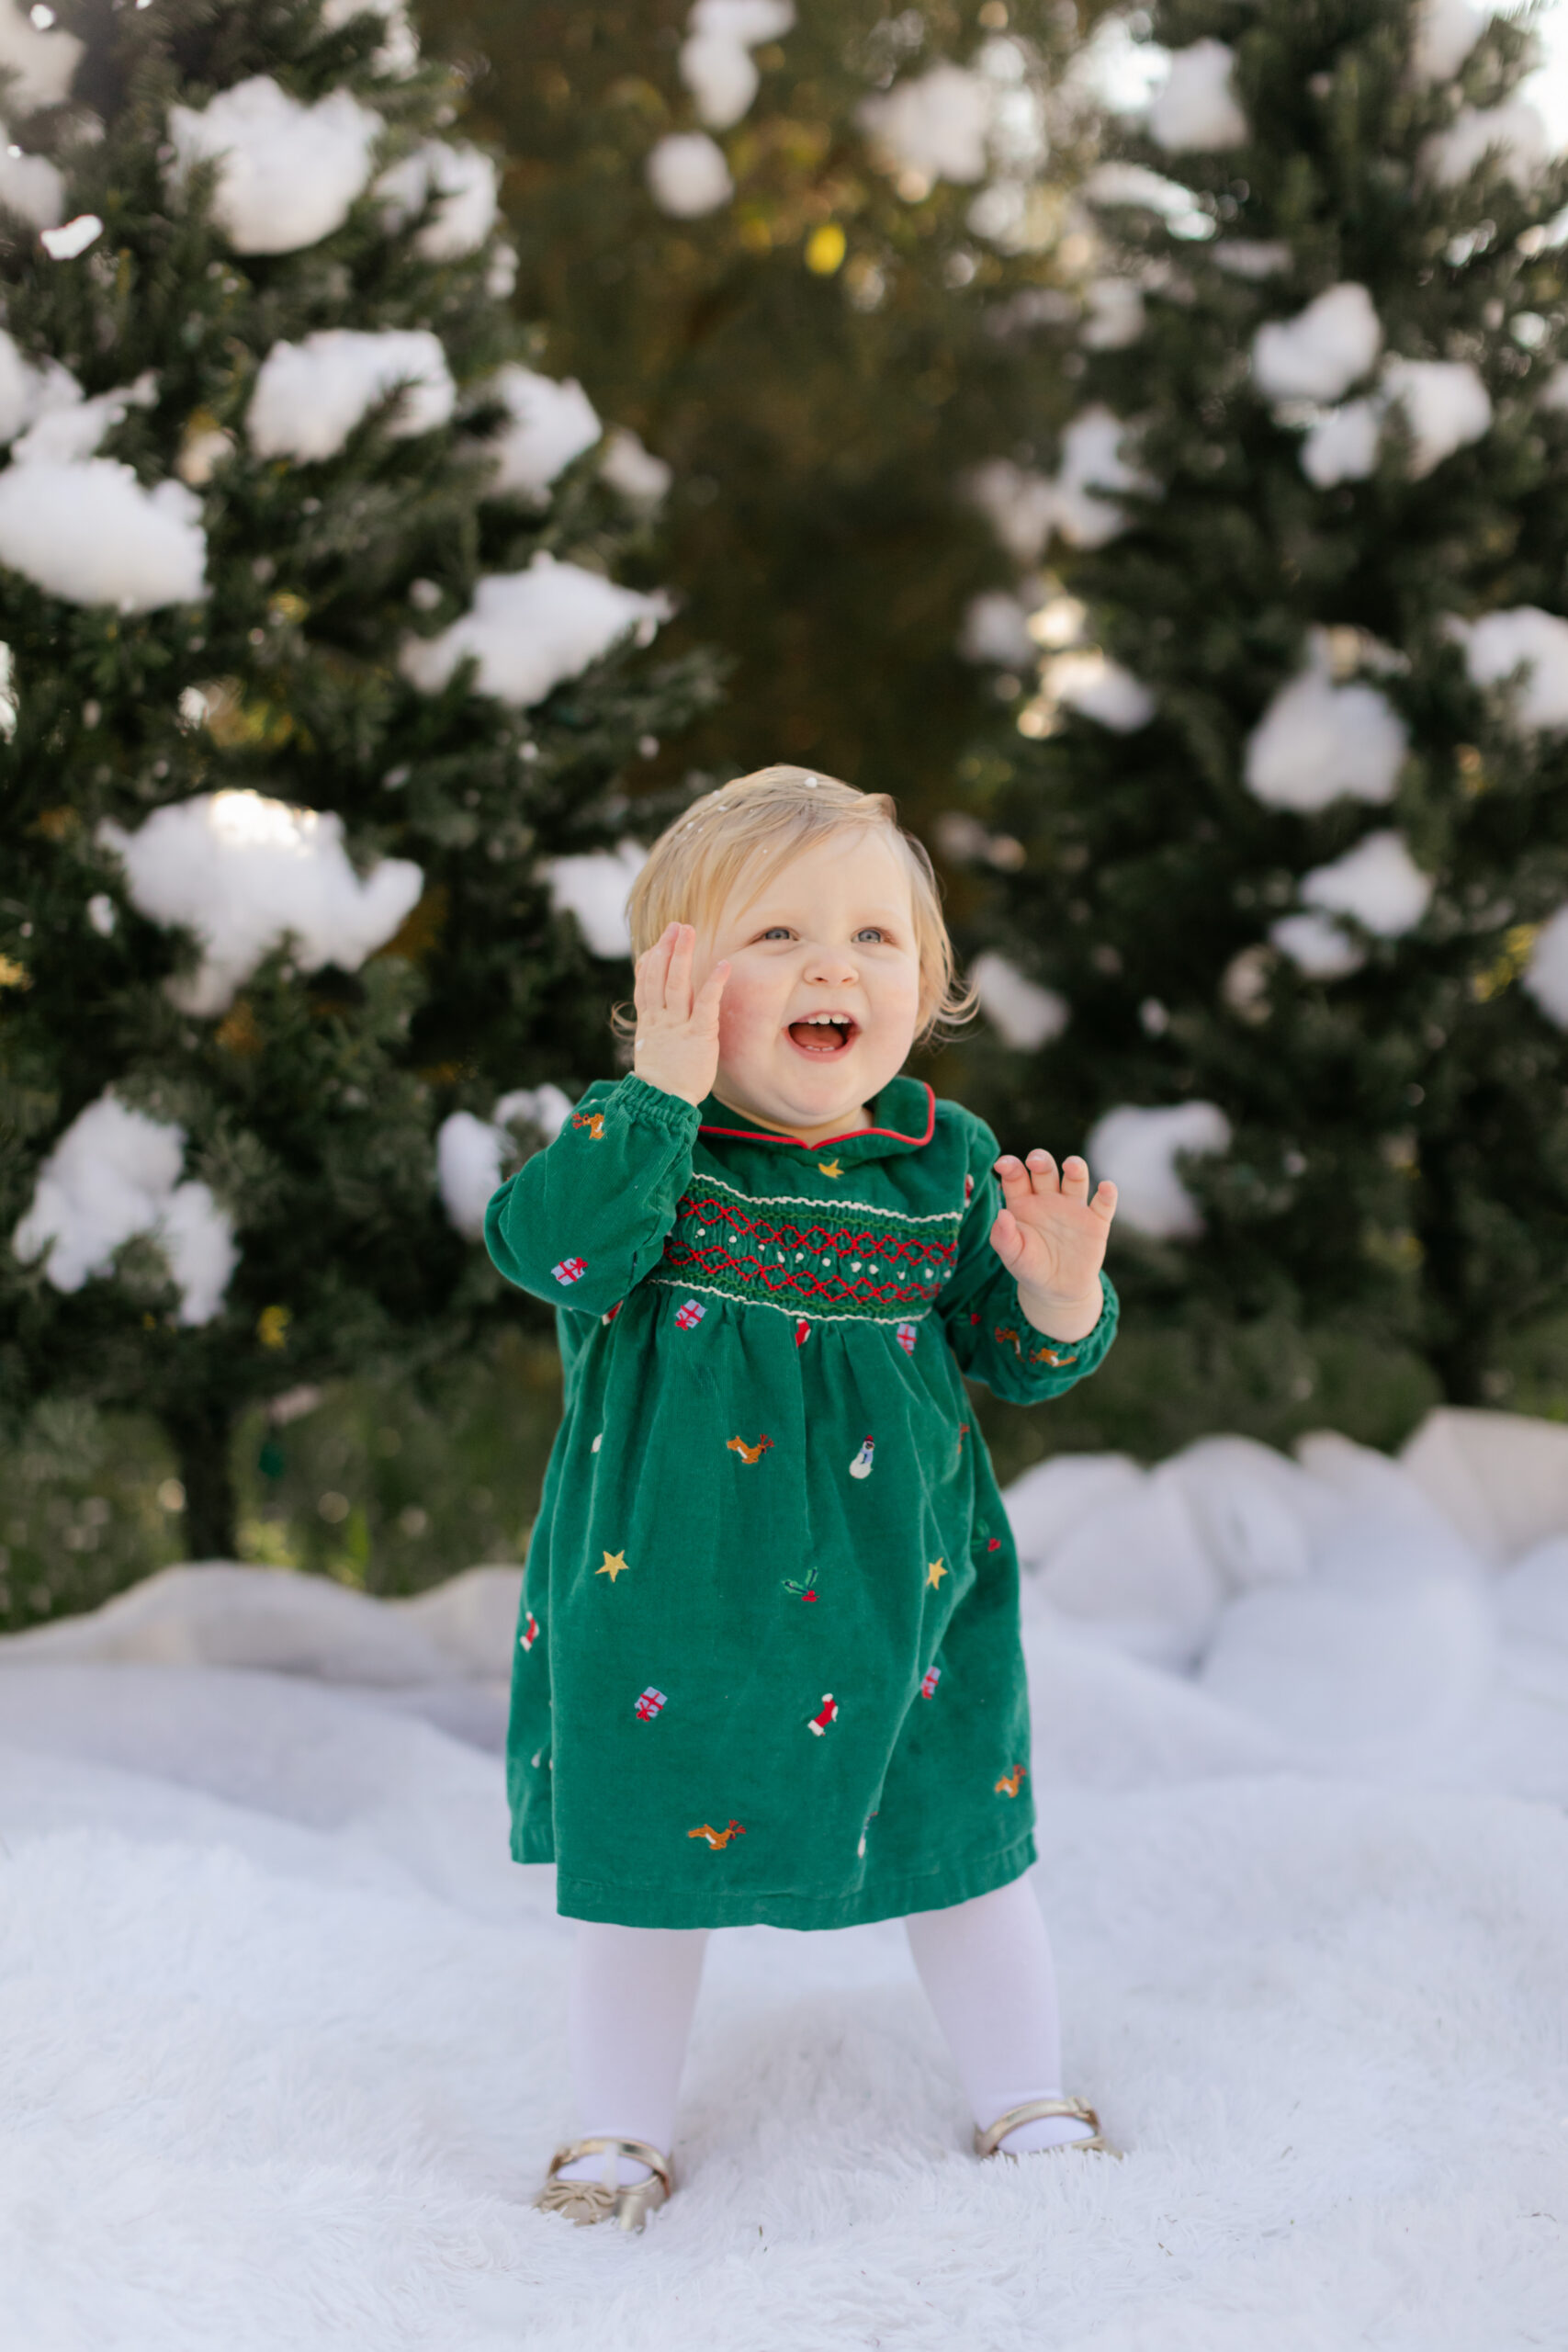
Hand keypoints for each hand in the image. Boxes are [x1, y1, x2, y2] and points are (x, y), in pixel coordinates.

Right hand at [632, 922, 729, 1106]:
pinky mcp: (698, 1035)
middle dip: (667, 949)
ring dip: (682, 955)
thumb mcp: (652, 1053)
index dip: (650, 963)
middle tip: (676, 926)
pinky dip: (713, 983)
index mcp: (649, 1024)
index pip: (645, 986)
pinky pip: (706, 1004)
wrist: (660, 1104)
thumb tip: (657, 1023)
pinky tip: (723, 965)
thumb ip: (656, 1034)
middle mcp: (660, 1020)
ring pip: (676, 983)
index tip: (655, 946)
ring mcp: (678, 1026)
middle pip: (659, 977)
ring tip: (687, 930)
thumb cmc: (662, 1085)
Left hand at [989, 1149, 1116, 1341]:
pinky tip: (1105, 1188)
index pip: (1016, 1177)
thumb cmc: (1030, 1267)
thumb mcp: (1012, 1256)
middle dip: (1041, 1161)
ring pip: (1075, 1178)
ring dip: (1075, 1167)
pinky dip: (1107, 1194)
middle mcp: (1048, 1198)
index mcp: (1023, 1202)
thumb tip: (1001, 1214)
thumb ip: (1003, 1237)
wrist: (1058, 1290)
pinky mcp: (1096, 1221)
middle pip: (1045, 1170)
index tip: (1003, 1165)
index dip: (1010, 1166)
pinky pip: (1104, 1203)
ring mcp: (1073, 1207)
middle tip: (1035, 1162)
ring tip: (1071, 1167)